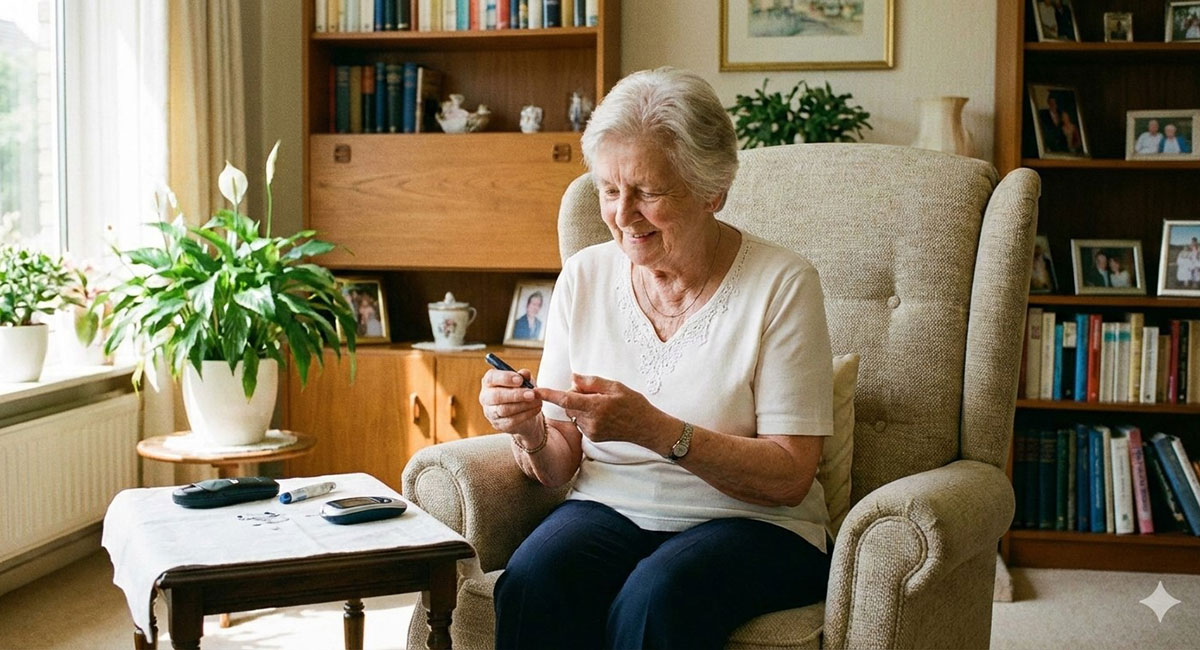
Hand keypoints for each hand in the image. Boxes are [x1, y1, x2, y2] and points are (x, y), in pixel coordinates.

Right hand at [479, 368, 540, 438]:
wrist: (524, 411)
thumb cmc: (520, 390)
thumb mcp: (524, 380)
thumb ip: (523, 376)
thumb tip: (525, 374)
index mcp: (489, 382)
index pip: (491, 378)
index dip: (505, 378)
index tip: (520, 380)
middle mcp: (486, 397)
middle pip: (496, 396)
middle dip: (515, 395)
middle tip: (532, 394)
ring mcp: (490, 412)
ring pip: (504, 410)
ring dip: (523, 405)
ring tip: (537, 401)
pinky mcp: (499, 424)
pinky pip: (511, 421)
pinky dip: (526, 414)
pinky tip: (536, 409)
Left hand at [536, 374, 670, 450]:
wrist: (646, 428)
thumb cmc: (634, 404)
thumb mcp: (615, 386)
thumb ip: (591, 382)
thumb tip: (572, 378)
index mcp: (596, 406)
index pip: (566, 399)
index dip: (548, 394)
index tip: (535, 390)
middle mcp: (591, 421)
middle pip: (568, 405)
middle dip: (574, 396)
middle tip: (593, 391)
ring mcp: (591, 431)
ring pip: (574, 414)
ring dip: (580, 406)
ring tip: (601, 404)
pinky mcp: (592, 438)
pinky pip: (580, 422)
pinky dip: (586, 415)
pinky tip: (603, 415)